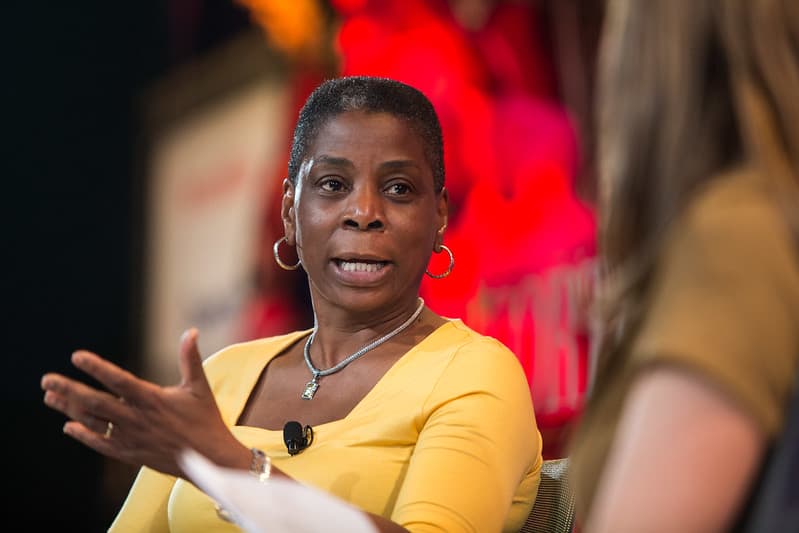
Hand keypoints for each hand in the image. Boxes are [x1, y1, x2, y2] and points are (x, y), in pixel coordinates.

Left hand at [41, 328, 247, 477]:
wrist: (209, 459)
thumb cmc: (205, 419)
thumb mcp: (199, 386)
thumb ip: (190, 358)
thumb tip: (192, 331)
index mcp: (152, 399)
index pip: (118, 379)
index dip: (96, 367)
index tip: (77, 357)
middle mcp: (137, 418)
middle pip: (95, 402)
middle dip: (69, 390)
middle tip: (47, 380)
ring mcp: (131, 437)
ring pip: (93, 422)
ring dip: (70, 409)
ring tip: (50, 397)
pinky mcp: (130, 453)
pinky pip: (101, 444)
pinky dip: (84, 435)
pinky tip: (69, 426)